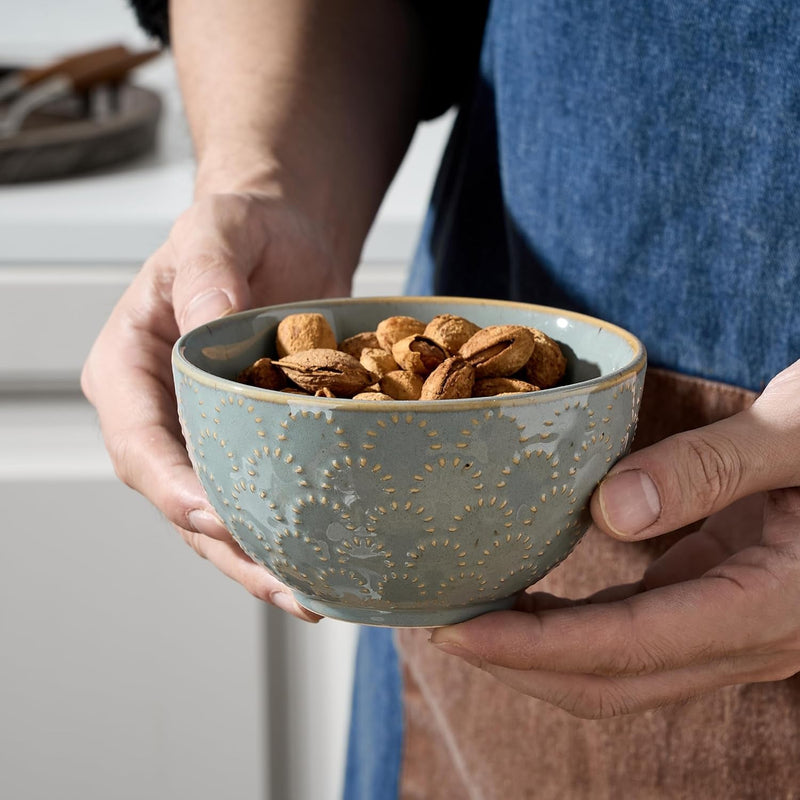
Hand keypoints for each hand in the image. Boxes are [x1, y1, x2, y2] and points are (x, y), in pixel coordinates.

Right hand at [82, 192, 352, 620]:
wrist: (286, 233)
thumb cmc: (240, 226)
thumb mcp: (218, 230)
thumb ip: (209, 269)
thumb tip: (209, 314)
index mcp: (131, 369)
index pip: (139, 443)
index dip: (174, 488)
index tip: (217, 522)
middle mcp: (164, 415)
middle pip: (183, 498)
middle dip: (231, 549)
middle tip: (285, 587)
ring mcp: (210, 434)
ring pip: (227, 512)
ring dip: (266, 558)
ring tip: (314, 597)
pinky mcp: (256, 440)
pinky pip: (269, 492)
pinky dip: (295, 528)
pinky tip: (331, 559)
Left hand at [430, 361, 799, 716]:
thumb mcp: (799, 431)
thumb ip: (711, 469)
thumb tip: (611, 511)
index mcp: (770, 603)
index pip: (628, 647)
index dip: (533, 649)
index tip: (457, 631)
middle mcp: (749, 635)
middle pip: (612, 681)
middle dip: (518, 664)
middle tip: (439, 623)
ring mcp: (732, 626)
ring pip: (619, 668)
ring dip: (538, 652)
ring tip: (469, 612)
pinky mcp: (715, 601)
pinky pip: (631, 635)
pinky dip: (570, 627)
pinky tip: (531, 597)